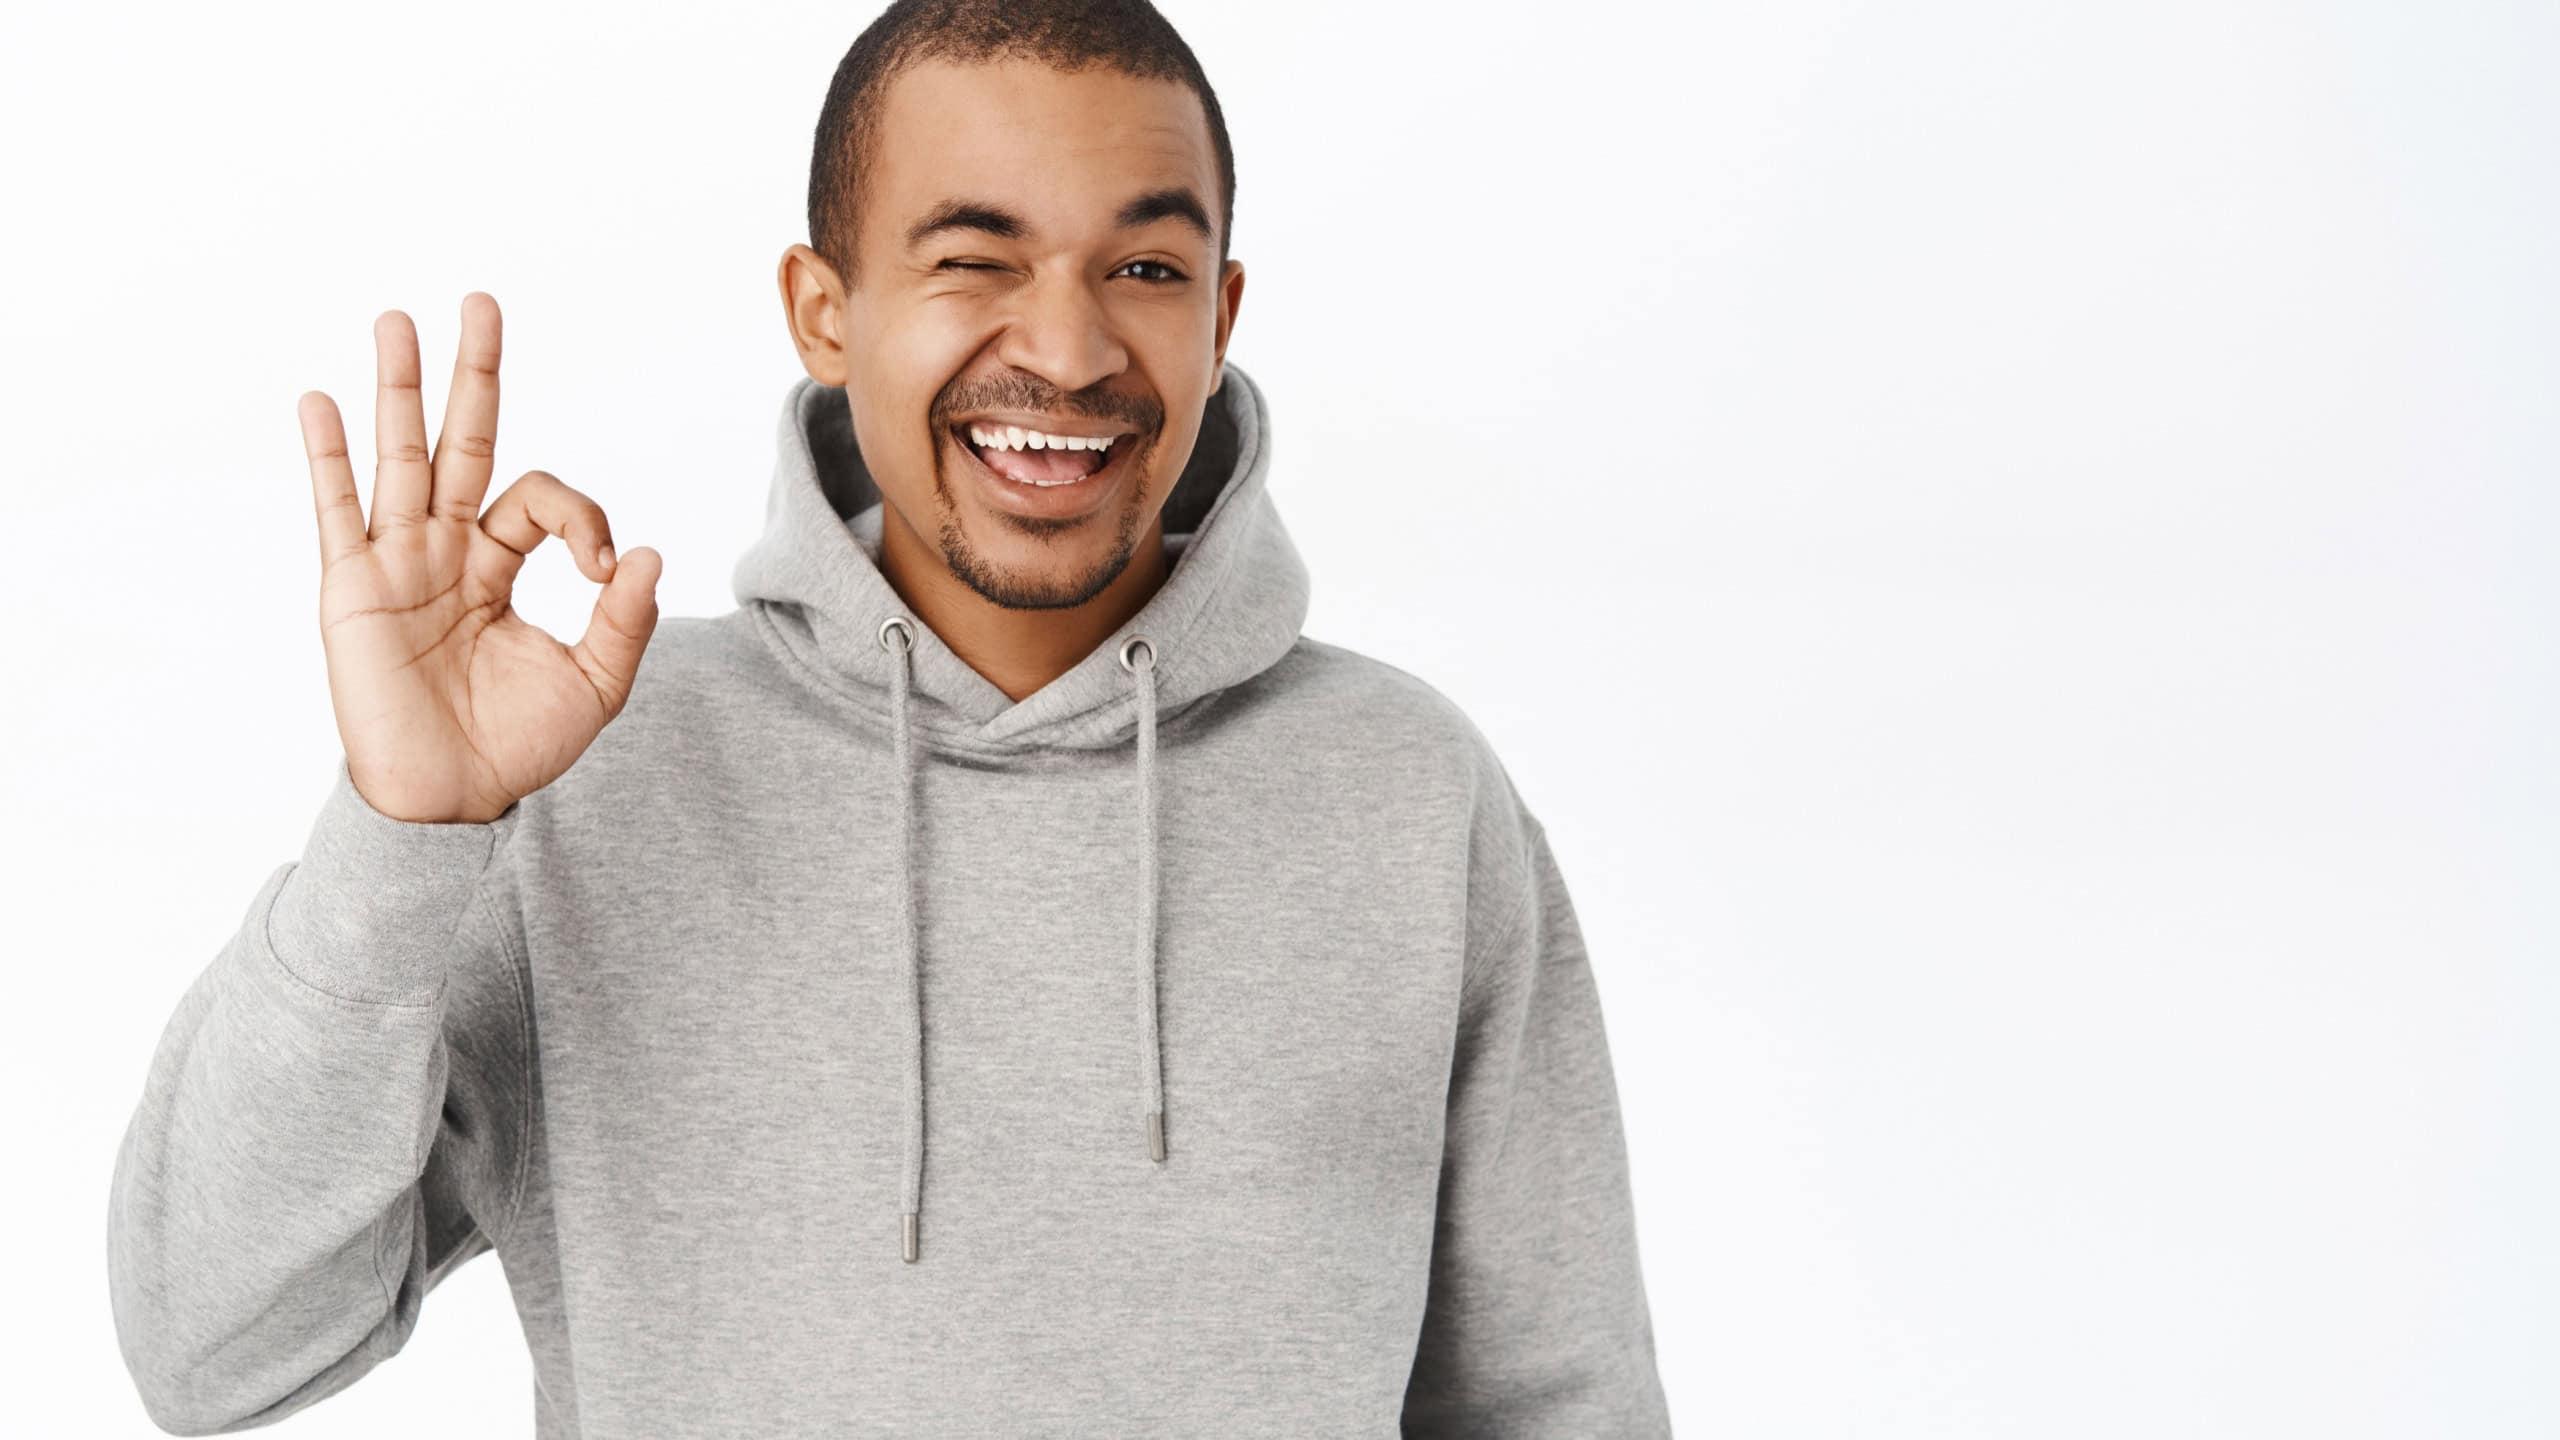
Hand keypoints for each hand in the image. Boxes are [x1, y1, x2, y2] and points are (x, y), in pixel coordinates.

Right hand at [298, 293, 662, 823]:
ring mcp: (394, 564)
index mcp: (496, 566)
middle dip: (472, 376)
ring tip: (397, 320)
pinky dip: (328, 458)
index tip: (605, 568)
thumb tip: (647, 555)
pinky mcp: (353, 591)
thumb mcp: (594, 682)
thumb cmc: (515, 746)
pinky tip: (318, 402)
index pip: (539, 501)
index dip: (583, 519)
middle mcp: (443, 552)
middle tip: (482, 303)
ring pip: (399, 459)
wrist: (453, 802)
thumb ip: (624, 620)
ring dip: (398, 389)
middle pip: (460, 445)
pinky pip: (337, 513)